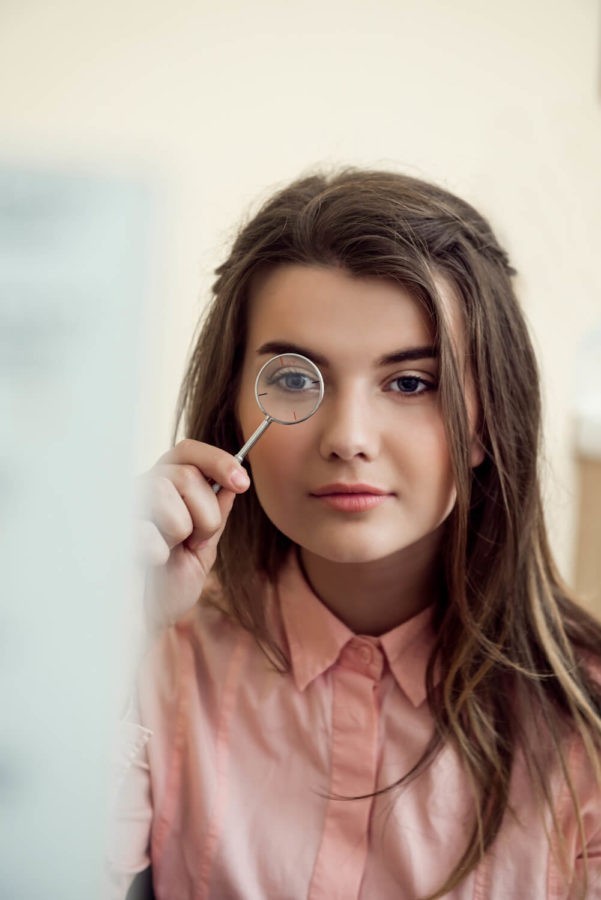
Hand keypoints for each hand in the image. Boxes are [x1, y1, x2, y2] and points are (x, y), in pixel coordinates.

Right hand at [135, 439, 249, 627]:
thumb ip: (216, 513)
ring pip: (166, 495)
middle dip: (205, 514)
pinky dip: (158, 553)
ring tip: (168, 552)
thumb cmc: (168, 584)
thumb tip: (233, 480)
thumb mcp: (203, 547)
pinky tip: (148, 564)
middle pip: (185, 474)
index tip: (242, 484)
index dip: (218, 460)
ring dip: (181, 532)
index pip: (187, 451)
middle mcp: (140, 489)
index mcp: (162, 486)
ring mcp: (121, 507)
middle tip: (194, 541)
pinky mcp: (107, 530)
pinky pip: (146, 530)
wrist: (141, 622)